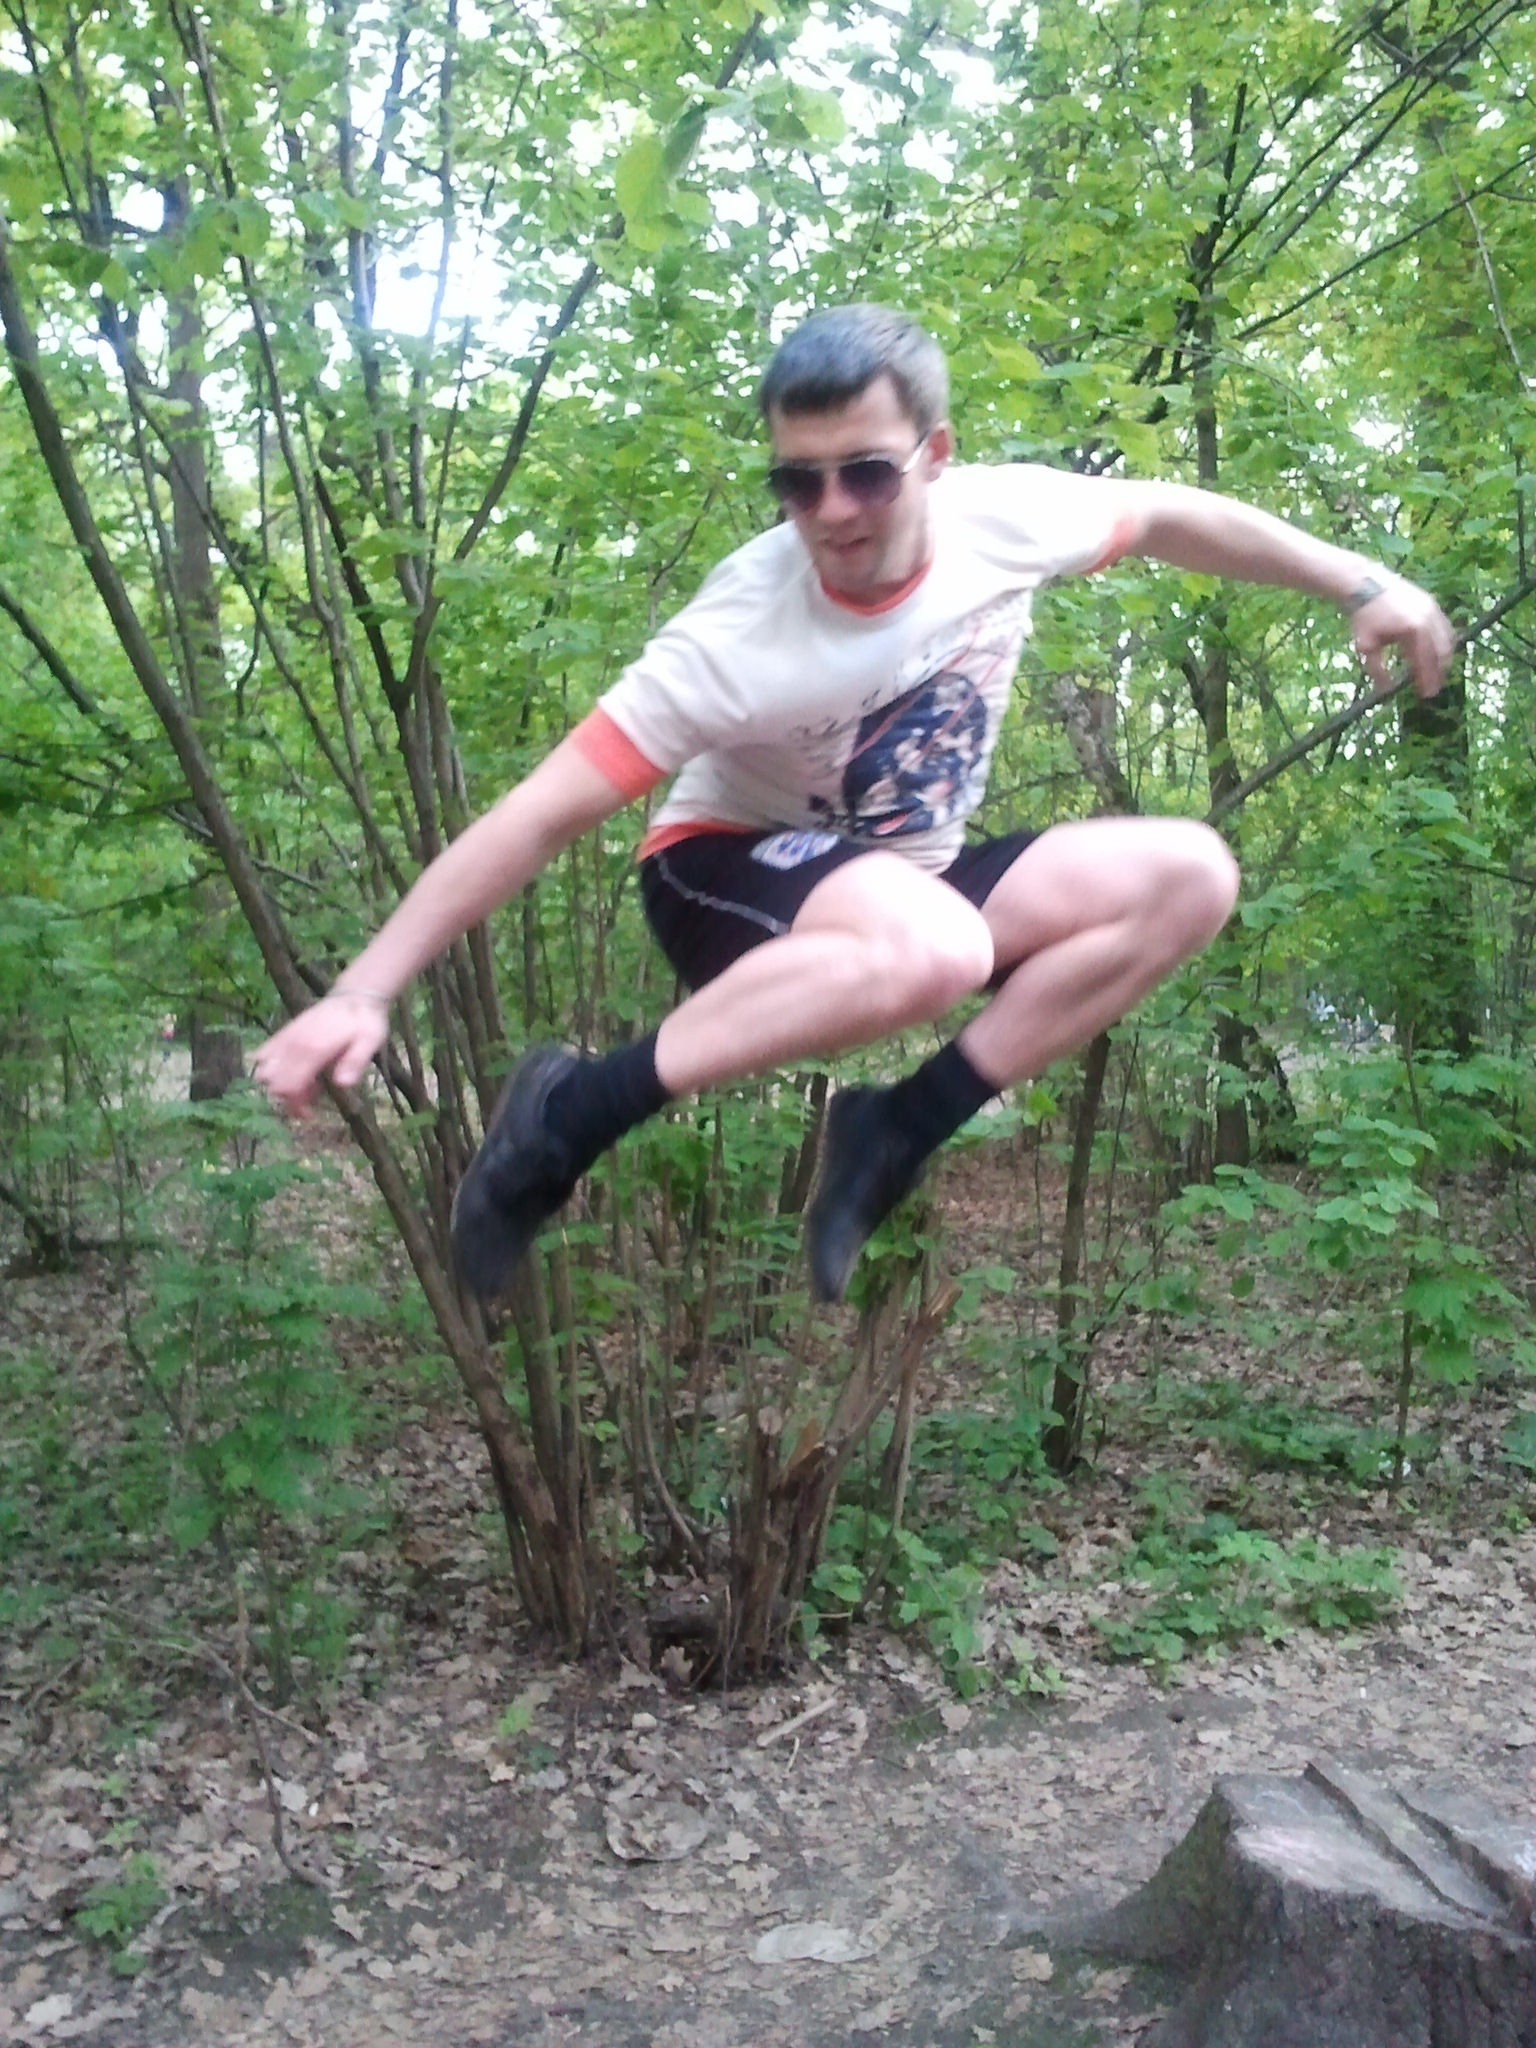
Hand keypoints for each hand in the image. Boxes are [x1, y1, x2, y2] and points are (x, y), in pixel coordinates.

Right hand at [252, 990, 389, 1117]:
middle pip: (272, 1082)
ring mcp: (286, 1037)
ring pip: (264, 1069)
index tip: (310, 1114)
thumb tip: (342, 1084)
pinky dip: (272, 1067)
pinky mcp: (284, 1033)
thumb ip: (356, 1062)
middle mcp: (294, 1044)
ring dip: (280, 1082)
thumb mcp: (370, 1042)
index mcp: (313, 1049)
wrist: (355, 995)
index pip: (287, 1086)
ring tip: (306, 1081)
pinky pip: (263, 1053)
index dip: (295, 1106)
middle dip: (288, 1097)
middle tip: (313, 1094)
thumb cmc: (365, 1022)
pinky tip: (294, 1068)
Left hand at [1349, 575, 1454, 698]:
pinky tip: (1436, 653)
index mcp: (1414, 630)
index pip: (1425, 661)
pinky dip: (1443, 642)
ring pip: (1447, 639)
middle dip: (1438, 672)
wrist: (1364, 584)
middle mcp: (1429, 618)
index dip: (1427, 680)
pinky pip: (1444, 627)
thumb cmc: (1364, 616)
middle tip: (1433, 688)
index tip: (1426, 695)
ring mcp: (1433, 608)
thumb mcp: (1366, 646)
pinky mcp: (1432, 602)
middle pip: (1440, 652)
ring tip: (1436, 674)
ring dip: (1443, 658)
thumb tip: (1385, 691)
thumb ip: (1378, 670)